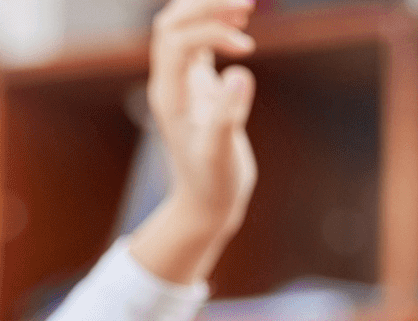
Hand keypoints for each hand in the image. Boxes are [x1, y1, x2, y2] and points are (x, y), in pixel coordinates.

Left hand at [149, 0, 258, 237]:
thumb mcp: (222, 155)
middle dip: (206, 7)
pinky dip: (216, 25)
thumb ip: (228, 117)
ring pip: (182, 27)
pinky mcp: (198, 85)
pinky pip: (198, 42)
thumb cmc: (214, 184)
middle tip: (248, 6)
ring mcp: (182, 82)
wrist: (207, 203)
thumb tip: (240, 73)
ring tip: (246, 9)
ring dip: (209, 11)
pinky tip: (242, 25)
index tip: (247, 49)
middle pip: (172, 24)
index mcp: (169, 95)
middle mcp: (170, 83)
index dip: (211, 33)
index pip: (178, 41)